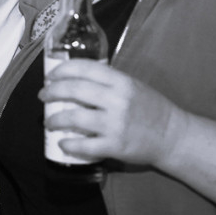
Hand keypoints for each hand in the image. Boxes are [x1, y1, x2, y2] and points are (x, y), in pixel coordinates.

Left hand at [39, 59, 187, 167]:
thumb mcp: (132, 85)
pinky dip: (69, 144)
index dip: (62, 70)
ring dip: (55, 119)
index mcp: (121, 81)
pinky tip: (63, 143)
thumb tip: (76, 79)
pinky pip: (85, 145)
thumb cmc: (150, 108)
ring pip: (75, 117)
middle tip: (43, 96)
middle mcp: (117, 100)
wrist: (172, 135)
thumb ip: (108, 81)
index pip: (84, 68)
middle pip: (74, 90)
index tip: (50, 75)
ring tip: (48, 121)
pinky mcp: (115, 146)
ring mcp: (115, 124)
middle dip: (52, 92)